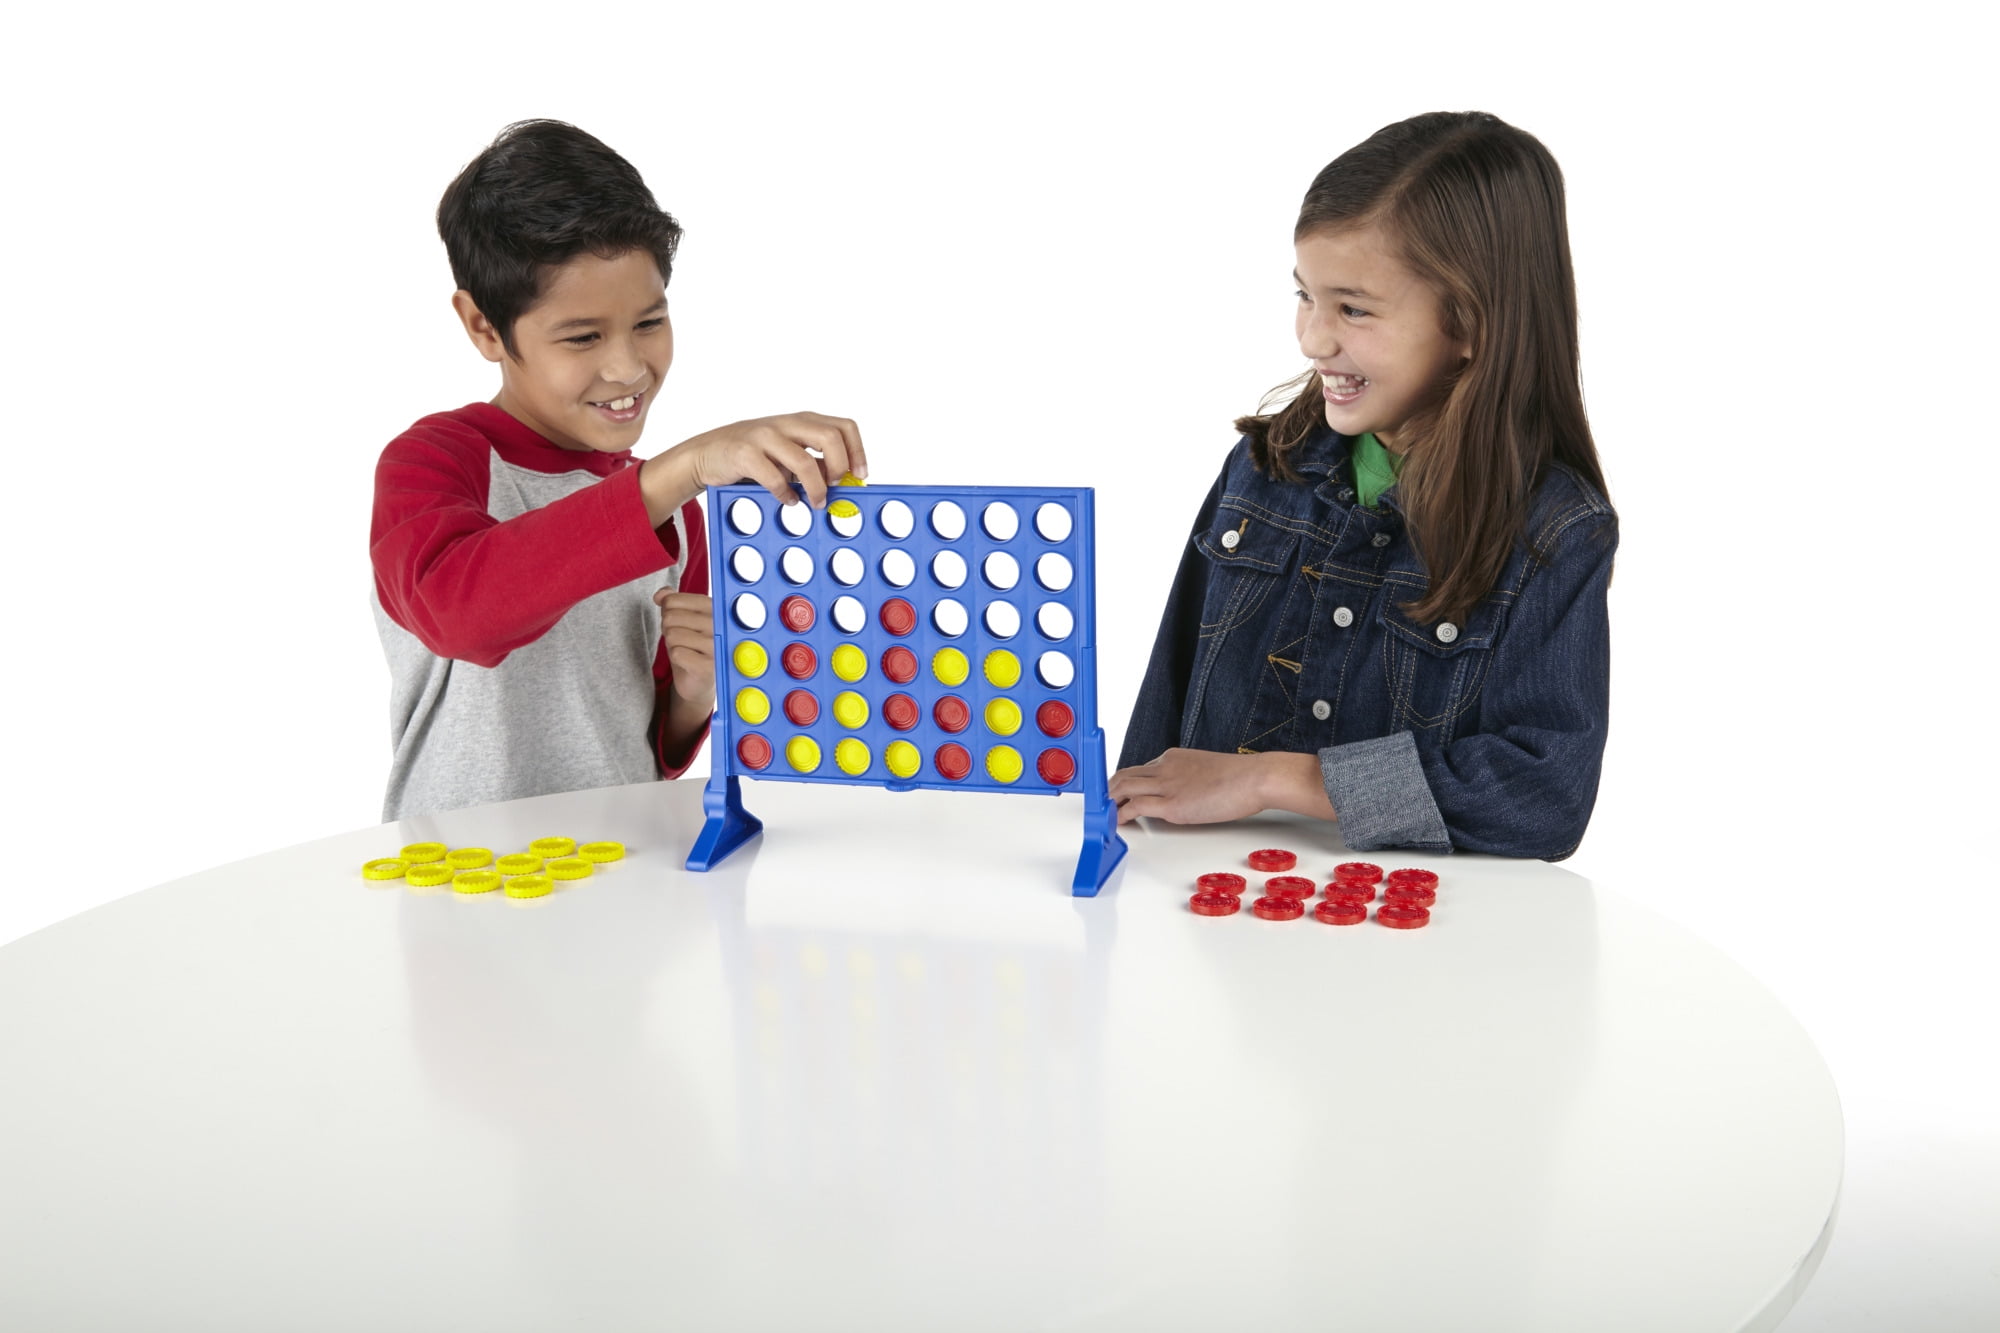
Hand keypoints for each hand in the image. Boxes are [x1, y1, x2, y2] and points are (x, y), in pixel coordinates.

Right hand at [640, 412, 865, 522]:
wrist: (706, 453)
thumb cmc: (752, 455)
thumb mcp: (787, 454)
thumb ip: (813, 464)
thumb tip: (842, 482)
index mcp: (801, 421)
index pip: (843, 426)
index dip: (857, 451)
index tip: (860, 475)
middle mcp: (786, 423)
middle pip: (830, 437)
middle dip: (840, 467)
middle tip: (835, 487)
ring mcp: (765, 435)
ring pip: (805, 461)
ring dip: (816, 488)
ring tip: (815, 502)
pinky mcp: (745, 453)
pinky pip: (775, 478)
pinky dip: (786, 494)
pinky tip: (788, 500)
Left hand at [655, 590, 715, 717]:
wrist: (699, 679)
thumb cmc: (691, 646)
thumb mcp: (680, 620)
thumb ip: (671, 602)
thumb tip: (660, 595)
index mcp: (714, 608)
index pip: (673, 600)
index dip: (666, 610)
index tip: (678, 620)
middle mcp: (719, 625)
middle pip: (670, 617)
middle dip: (668, 629)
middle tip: (680, 638)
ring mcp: (716, 646)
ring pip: (672, 635)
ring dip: (672, 645)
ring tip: (684, 649)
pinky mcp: (709, 666)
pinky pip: (677, 654)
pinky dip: (676, 658)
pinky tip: (686, 661)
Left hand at [1109, 748, 1335, 824]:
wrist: (1255, 777)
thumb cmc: (1241, 777)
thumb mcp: (1208, 771)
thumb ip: (1190, 779)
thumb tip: (1187, 794)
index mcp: (1174, 757)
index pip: (1141, 768)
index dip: (1127, 783)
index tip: (1120, 794)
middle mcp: (1165, 767)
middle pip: (1124, 774)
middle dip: (1110, 790)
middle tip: (1103, 805)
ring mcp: (1167, 784)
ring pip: (1123, 787)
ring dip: (1110, 802)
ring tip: (1104, 816)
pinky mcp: (1172, 804)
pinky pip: (1135, 807)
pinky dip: (1121, 815)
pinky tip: (1118, 824)